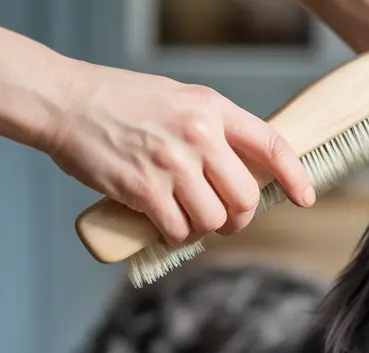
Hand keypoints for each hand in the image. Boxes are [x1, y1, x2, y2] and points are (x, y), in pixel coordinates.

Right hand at [41, 61, 313, 245]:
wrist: (64, 102)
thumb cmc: (120, 103)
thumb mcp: (179, 101)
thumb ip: (213, 130)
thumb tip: (245, 169)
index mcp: (212, 109)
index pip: (272, 144)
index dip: (295, 176)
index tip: (305, 198)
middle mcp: (198, 135)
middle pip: (245, 198)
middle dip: (238, 217)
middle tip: (222, 219)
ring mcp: (172, 164)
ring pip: (213, 220)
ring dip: (203, 229)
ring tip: (186, 218)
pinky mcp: (144, 189)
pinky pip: (178, 230)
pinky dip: (174, 236)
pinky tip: (163, 225)